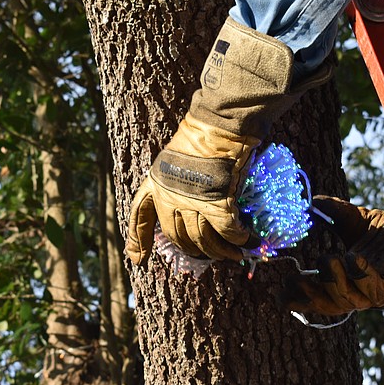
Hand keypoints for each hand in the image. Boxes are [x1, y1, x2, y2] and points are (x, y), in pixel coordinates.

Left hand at [125, 18, 330, 264]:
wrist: (218, 124)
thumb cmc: (200, 133)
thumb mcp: (173, 156)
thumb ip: (177, 180)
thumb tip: (191, 203)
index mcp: (155, 185)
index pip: (139, 217)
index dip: (137, 241)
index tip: (137, 260)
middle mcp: (169, 199)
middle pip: (178, 237)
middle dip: (194, 250)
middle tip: (209, 254)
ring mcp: (192, 204)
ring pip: (204, 241)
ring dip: (220, 252)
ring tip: (233, 255)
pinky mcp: (217, 205)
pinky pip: (227, 233)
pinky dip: (237, 240)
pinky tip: (246, 240)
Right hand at [279, 196, 383, 314]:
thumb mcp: (356, 221)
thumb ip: (332, 212)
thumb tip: (308, 201)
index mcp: (344, 280)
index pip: (316, 296)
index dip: (297, 297)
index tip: (279, 291)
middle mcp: (358, 291)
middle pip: (328, 304)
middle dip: (310, 296)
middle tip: (294, 281)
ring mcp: (377, 291)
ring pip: (349, 300)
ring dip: (334, 283)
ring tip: (327, 260)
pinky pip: (375, 287)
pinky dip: (362, 274)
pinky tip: (353, 257)